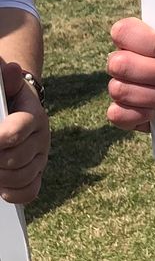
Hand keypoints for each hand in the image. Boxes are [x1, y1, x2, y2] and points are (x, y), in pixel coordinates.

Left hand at [0, 61, 48, 203]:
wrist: (14, 109)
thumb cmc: (4, 97)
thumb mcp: (4, 85)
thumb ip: (6, 78)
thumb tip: (10, 70)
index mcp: (33, 114)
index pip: (17, 131)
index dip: (0, 139)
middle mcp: (41, 137)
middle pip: (16, 158)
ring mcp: (40, 157)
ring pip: (21, 176)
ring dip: (0, 177)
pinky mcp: (36, 174)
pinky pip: (30, 192)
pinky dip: (12, 193)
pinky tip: (0, 185)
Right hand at [107, 18, 154, 131]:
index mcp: (135, 39)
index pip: (123, 30)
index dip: (147, 42)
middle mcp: (121, 60)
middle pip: (119, 63)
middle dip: (154, 71)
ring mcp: (117, 86)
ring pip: (119, 90)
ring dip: (152, 95)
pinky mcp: (119, 112)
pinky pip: (117, 114)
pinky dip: (141, 115)